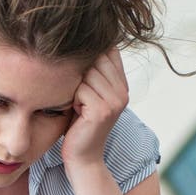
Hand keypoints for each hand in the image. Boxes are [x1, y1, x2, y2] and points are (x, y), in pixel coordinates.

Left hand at [61, 47, 128, 171]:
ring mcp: (115, 101)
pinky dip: (72, 100)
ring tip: (77, 105)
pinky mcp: (103, 111)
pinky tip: (76, 113)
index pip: (108, 51)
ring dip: (74, 88)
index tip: (81, 76)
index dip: (89, 57)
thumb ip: (92, 70)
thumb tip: (82, 38)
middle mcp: (123, 91)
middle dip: (79, 74)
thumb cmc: (78, 123)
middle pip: (96, 60)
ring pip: (87, 74)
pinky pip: (81, 90)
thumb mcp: (87, 93)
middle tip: (78, 96)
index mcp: (121, 84)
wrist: (81, 156)